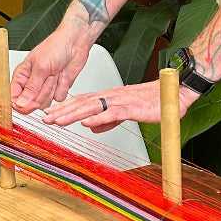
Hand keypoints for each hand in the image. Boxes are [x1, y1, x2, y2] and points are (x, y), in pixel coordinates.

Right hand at [10, 25, 91, 112]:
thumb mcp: (40, 67)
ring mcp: (45, 87)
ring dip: (52, 89)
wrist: (74, 44)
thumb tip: (21, 103)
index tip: (29, 103)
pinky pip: (58, 98)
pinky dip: (62, 87)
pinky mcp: (57, 89)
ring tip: (54, 74)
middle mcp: (32, 84)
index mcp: (22, 76)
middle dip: (41, 92)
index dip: (20, 104)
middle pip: (31, 103)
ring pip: (45, 103)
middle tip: (47, 77)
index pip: (13, 97)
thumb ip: (31, 88)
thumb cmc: (55, 47)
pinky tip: (62, 76)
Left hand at [41, 78, 194, 132]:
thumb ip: (109, 120)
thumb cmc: (153, 102)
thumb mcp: (126, 113)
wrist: (175, 92)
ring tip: (58, 120)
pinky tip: (87, 122)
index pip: (82, 102)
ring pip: (92, 107)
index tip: (50, 115)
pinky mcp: (133, 107)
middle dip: (62, 111)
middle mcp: (111, 96)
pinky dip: (100, 117)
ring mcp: (121, 101)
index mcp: (109, 98)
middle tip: (45, 119)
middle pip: (82, 103)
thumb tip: (92, 128)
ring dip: (74, 114)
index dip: (64, 108)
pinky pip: (113, 113)